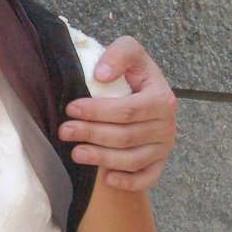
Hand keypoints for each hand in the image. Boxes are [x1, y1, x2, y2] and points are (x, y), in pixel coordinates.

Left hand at [58, 36, 177, 191]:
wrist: (142, 88)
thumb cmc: (131, 70)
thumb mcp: (129, 50)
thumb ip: (119, 54)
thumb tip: (101, 75)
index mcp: (161, 98)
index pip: (127, 110)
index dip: (97, 111)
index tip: (71, 108)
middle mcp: (167, 125)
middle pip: (126, 136)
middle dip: (92, 133)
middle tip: (64, 130)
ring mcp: (164, 146)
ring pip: (133, 159)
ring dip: (103, 158)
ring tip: (76, 153)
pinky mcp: (159, 162)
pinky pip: (148, 178)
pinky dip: (130, 182)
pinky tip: (108, 180)